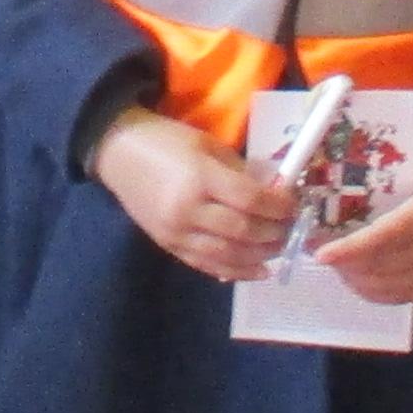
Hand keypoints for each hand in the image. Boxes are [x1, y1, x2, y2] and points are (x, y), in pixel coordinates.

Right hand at [94, 111, 294, 284]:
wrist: (118, 153)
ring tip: (279, 250)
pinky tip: (257, 270)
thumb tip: (273, 194)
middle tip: (291, 229)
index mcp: (200, 177)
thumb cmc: (166, 141)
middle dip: (275, 233)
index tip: (294, 205)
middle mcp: (189, 209)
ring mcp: (177, 232)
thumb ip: (240, 171)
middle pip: (243, 231)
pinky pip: (207, 265)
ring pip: (228, 256)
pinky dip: (235, 271)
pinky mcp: (168, 245)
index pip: (251, 200)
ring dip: (260, 257)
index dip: (279, 207)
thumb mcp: (208, 145)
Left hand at [318, 149, 412, 306]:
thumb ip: (387, 175)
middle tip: (316, 249)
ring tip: (335, 262)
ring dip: (356, 280)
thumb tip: (337, 177)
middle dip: (345, 265)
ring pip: (388, 288)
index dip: (350, 250)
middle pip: (381, 268)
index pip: (383, 239)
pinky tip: (358, 276)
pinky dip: (375, 291)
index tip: (320, 253)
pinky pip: (401, 296)